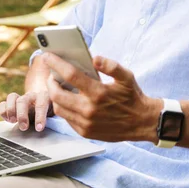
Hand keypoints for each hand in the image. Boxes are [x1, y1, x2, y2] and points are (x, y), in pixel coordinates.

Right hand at [0, 89, 51, 131]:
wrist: (44, 103)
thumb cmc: (51, 110)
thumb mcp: (56, 113)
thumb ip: (56, 117)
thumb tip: (58, 126)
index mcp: (44, 96)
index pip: (41, 104)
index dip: (40, 116)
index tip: (39, 128)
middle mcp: (31, 95)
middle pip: (23, 100)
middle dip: (22, 115)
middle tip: (23, 128)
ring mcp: (20, 97)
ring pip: (12, 97)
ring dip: (10, 110)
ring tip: (12, 121)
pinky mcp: (11, 103)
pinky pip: (3, 103)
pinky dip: (3, 111)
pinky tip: (7, 120)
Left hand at [44, 54, 160, 142]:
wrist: (141, 122)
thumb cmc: (132, 96)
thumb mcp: (127, 76)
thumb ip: (111, 66)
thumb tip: (95, 58)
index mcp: (98, 93)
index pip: (70, 75)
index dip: (56, 64)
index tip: (47, 56)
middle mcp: (89, 109)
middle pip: (57, 94)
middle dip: (50, 82)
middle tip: (53, 75)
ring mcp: (86, 123)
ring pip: (59, 108)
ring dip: (55, 96)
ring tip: (59, 87)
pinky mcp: (85, 132)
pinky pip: (67, 119)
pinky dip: (64, 108)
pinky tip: (69, 100)